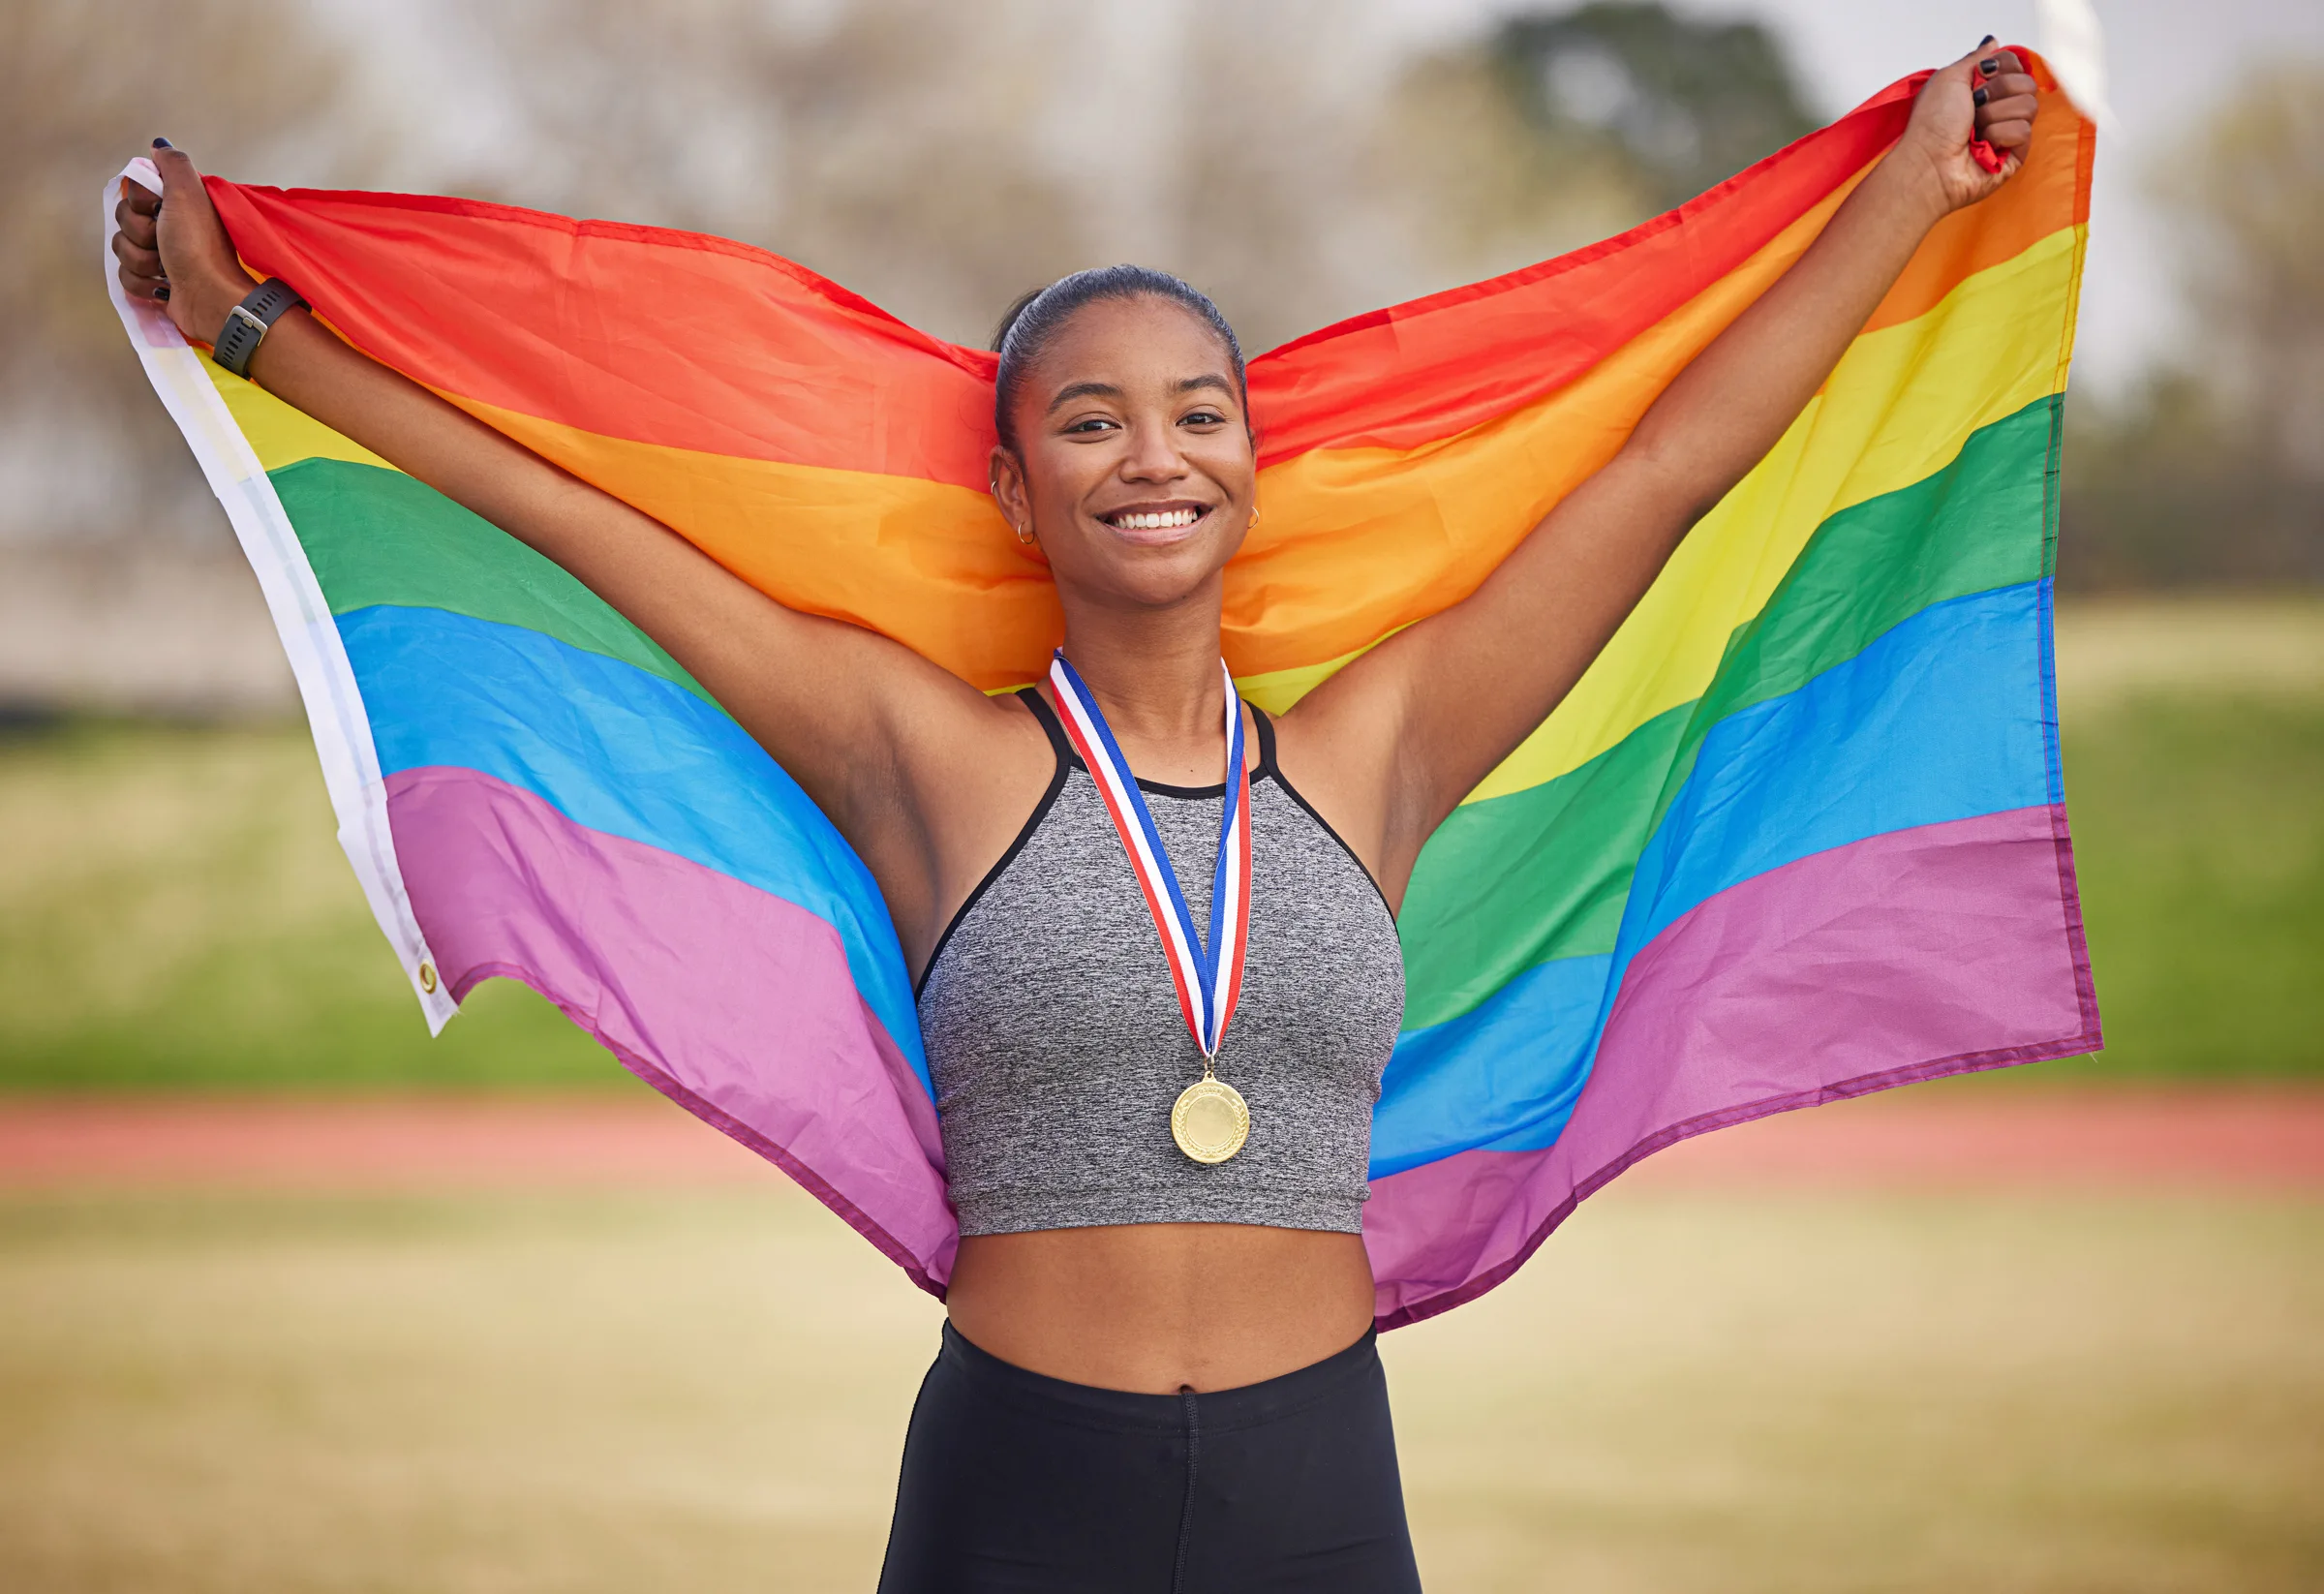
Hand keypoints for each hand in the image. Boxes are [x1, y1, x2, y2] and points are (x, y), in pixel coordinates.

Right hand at [111, 142, 254, 343]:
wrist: (210, 298)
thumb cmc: (199, 245)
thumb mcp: (189, 194)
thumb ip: (174, 165)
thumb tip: (159, 145)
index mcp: (175, 204)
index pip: (131, 194)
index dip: (140, 204)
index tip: (159, 209)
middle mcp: (167, 227)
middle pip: (123, 221)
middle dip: (141, 235)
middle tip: (165, 242)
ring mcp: (159, 256)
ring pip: (122, 249)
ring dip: (142, 261)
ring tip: (168, 268)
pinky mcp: (153, 283)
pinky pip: (125, 276)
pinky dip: (143, 283)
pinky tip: (164, 287)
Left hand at [1892, 40, 2040, 213]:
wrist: (1928, 162)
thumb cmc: (1931, 123)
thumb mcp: (1949, 77)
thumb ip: (1975, 58)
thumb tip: (1991, 43)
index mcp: (1985, 89)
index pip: (2016, 64)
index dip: (2002, 67)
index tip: (1980, 75)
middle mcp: (1998, 108)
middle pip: (2027, 83)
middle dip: (1998, 91)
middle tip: (1974, 104)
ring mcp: (2008, 131)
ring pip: (2029, 106)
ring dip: (1994, 115)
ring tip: (1974, 129)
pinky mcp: (2014, 154)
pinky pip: (2024, 131)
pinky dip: (1999, 135)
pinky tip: (1983, 146)